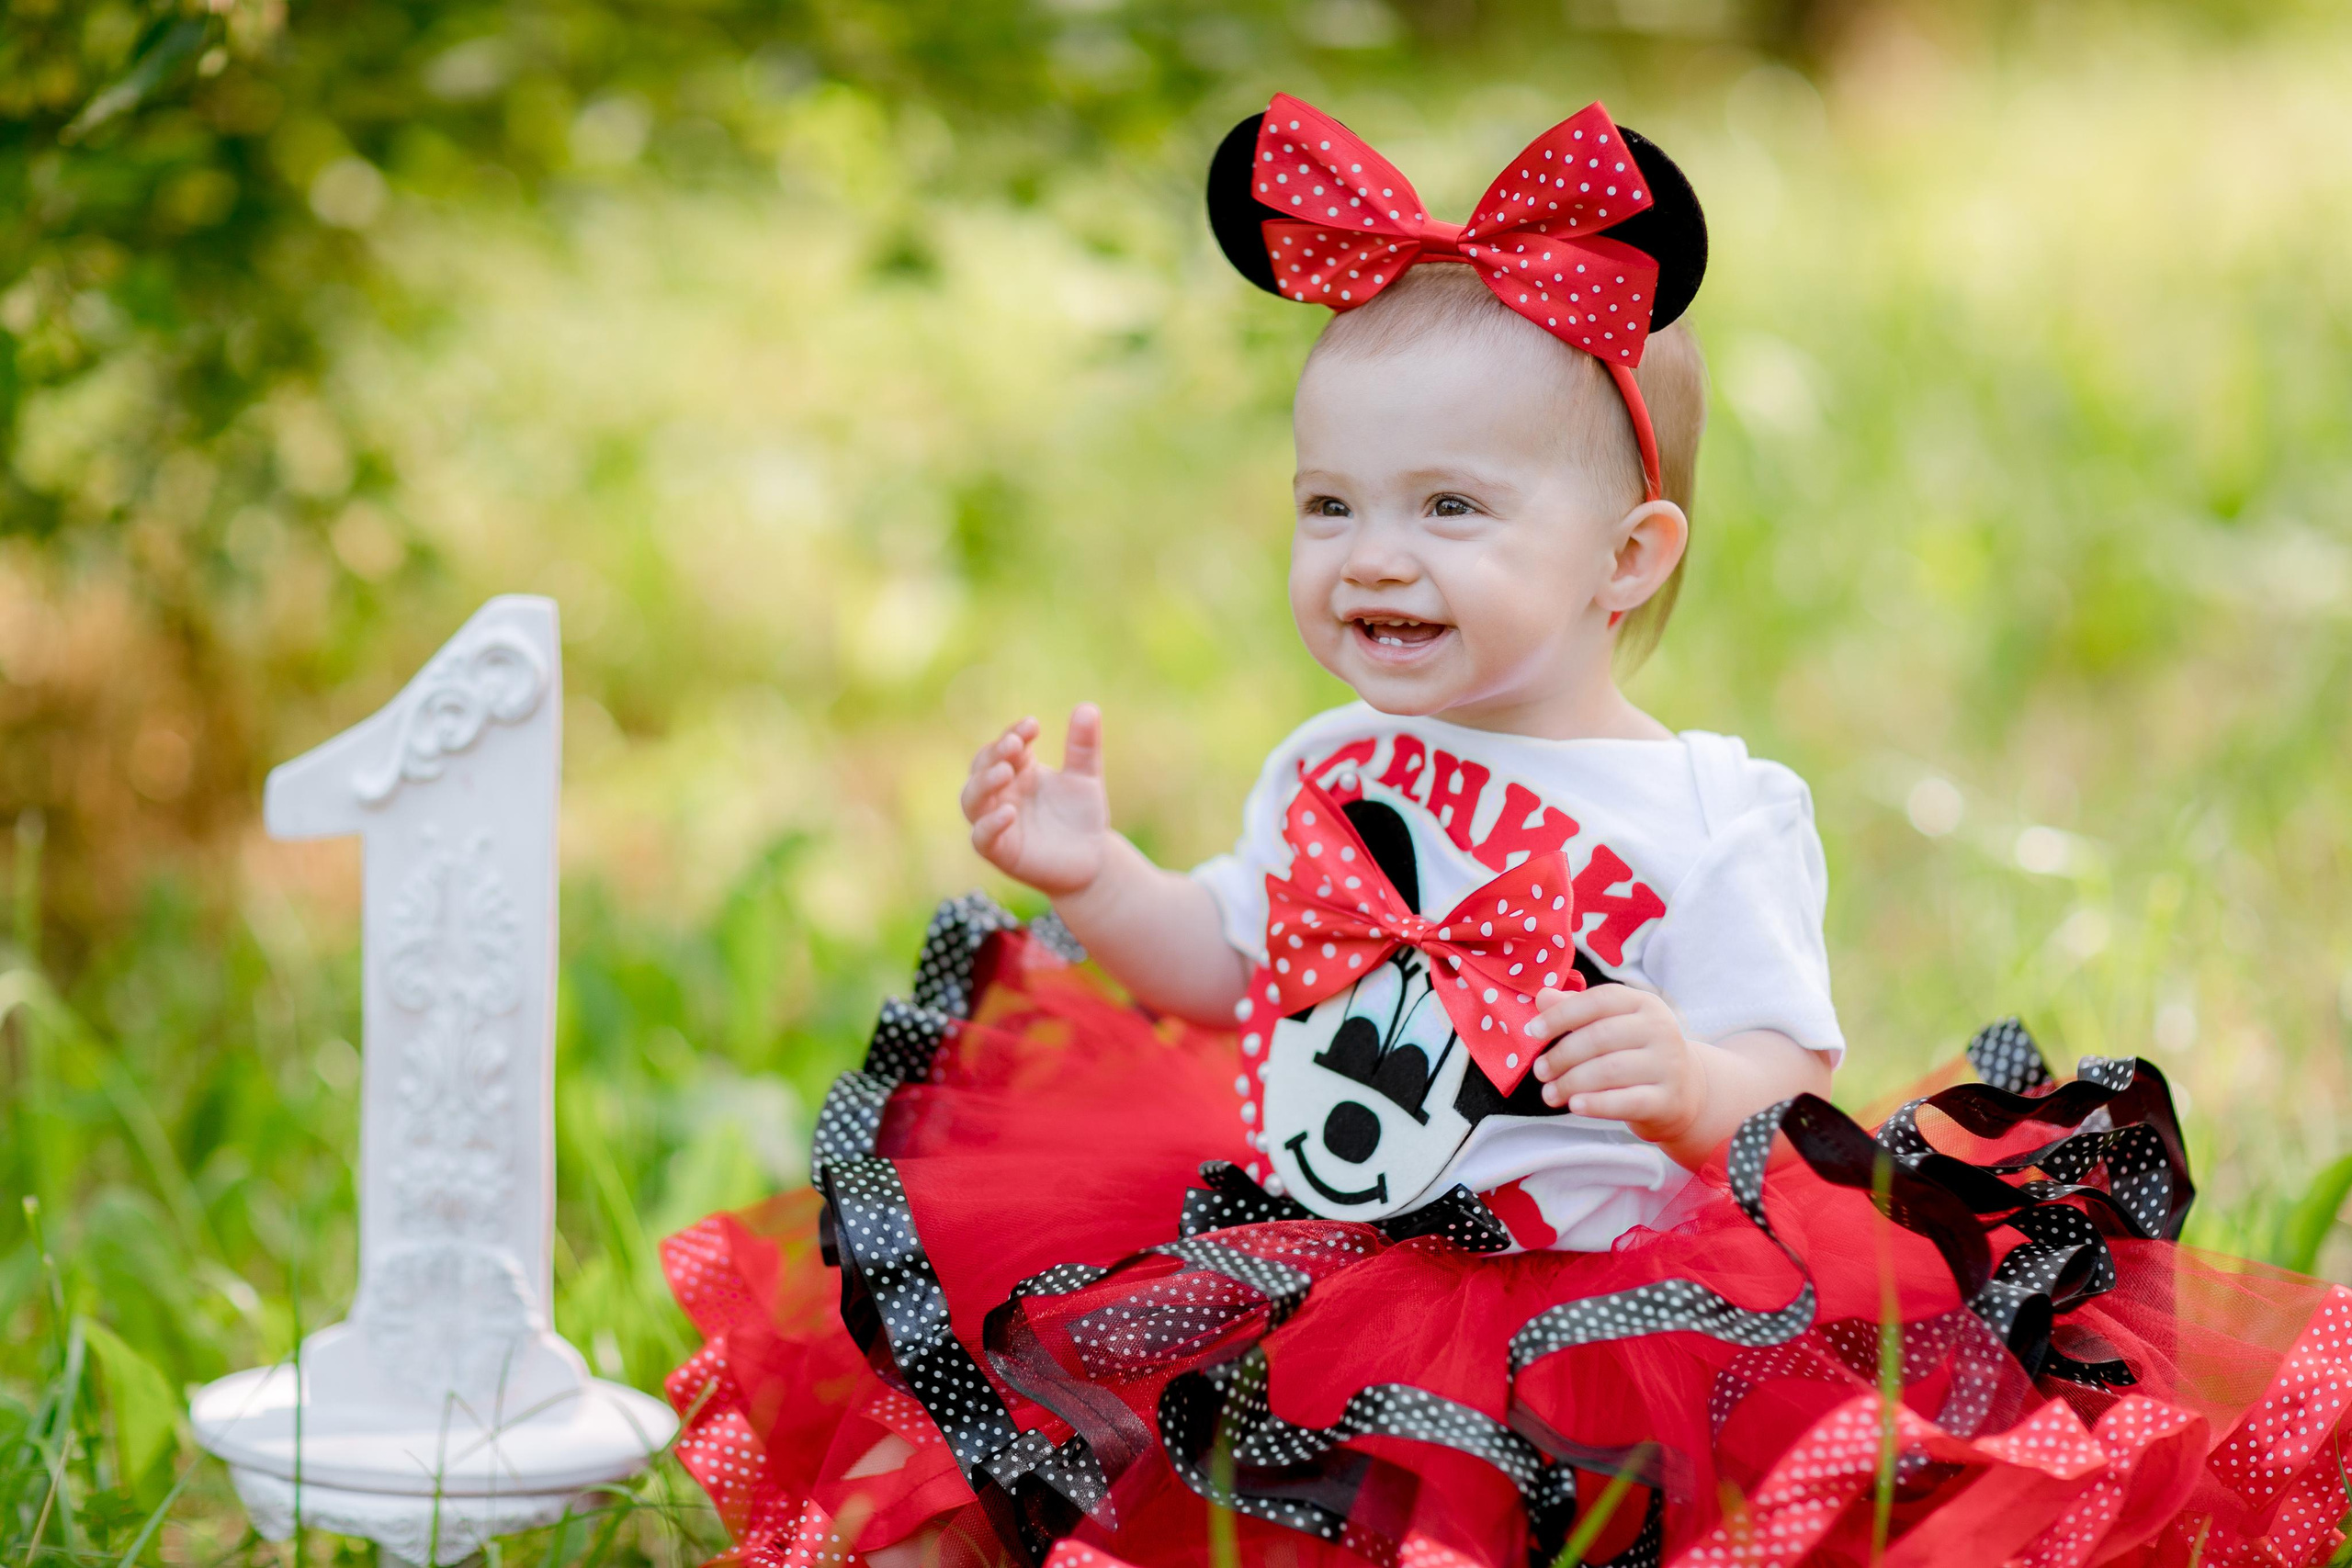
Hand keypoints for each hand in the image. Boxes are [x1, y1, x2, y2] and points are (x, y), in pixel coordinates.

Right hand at [960, 705, 1113, 897]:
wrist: (1093, 861)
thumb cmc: (1082, 817)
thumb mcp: (1087, 778)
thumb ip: (1083, 746)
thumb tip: (1088, 706)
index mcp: (1019, 771)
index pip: (1006, 745)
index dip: (1014, 733)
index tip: (1032, 726)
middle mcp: (1002, 794)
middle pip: (981, 768)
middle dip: (994, 754)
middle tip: (1014, 744)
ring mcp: (997, 822)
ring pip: (972, 800)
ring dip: (984, 783)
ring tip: (1005, 771)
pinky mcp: (1000, 852)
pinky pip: (982, 838)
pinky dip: (989, 825)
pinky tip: (1008, 812)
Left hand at [1524, 983, 1705, 1144]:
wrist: (1685, 1091)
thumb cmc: (1635, 1052)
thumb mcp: (1611, 1025)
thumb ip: (1576, 1010)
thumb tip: (1542, 996)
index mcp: (1643, 1003)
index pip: (1598, 1001)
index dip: (1561, 1015)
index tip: (1533, 1032)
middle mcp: (1660, 1029)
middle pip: (1599, 1038)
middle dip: (1562, 1056)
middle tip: (1539, 1071)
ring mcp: (1668, 1065)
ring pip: (1609, 1071)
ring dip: (1571, 1083)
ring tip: (1549, 1094)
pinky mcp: (1668, 1100)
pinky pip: (1626, 1101)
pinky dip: (1596, 1104)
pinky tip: (1574, 1105)